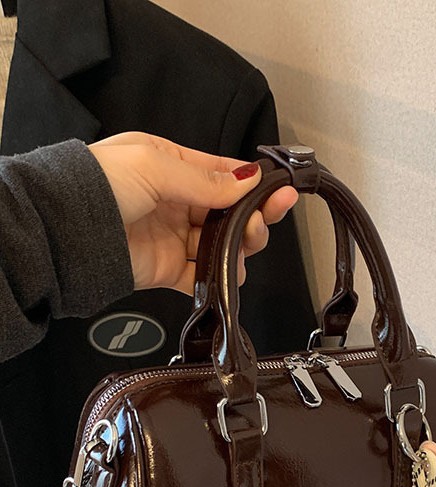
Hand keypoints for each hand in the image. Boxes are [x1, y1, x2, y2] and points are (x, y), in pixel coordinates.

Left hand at [89, 132, 297, 294]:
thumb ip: (206, 179)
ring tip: (245, 244)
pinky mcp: (168, 270)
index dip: (252, 185)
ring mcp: (174, 237)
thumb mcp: (156, 166)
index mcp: (171, 167)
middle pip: (229, 212)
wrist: (64, 231)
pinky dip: (220, 277)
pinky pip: (203, 275)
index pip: (222, 175)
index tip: (278, 192)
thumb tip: (249, 179)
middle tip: (264, 221)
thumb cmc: (100, 184)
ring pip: (223, 245)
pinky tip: (230, 273)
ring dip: (241, 246)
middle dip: (254, 217)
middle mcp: (176, 202)